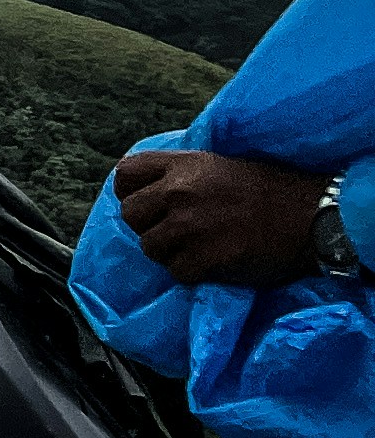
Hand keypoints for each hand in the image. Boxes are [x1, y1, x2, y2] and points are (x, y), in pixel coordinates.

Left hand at [113, 147, 326, 288]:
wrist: (312, 217)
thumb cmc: (271, 189)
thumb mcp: (220, 165)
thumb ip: (182, 174)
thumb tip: (150, 188)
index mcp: (182, 165)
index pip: (125, 174)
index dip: (129, 192)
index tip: (145, 204)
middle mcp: (179, 191)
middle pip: (130, 214)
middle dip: (148, 225)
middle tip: (172, 232)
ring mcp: (190, 225)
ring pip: (150, 246)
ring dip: (169, 252)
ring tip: (194, 249)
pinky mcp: (206, 257)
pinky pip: (177, 271)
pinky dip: (191, 272)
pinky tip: (211, 264)